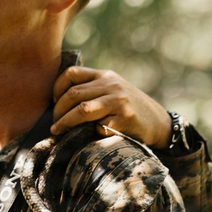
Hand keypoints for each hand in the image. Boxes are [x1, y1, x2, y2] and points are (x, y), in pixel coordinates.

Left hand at [51, 66, 170, 147]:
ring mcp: (119, 101)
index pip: (71, 73)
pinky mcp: (125, 119)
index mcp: (105, 76)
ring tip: (57, 131)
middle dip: (58, 111)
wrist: (159, 123)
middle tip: (54, 124)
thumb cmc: (128, 109)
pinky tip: (85, 138)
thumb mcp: (112, 90)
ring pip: (82, 109)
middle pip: (72, 94)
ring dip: (65, 122)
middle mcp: (112, 85)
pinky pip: (97, 127)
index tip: (53, 104)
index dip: (56, 88)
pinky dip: (87, 133)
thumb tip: (56, 101)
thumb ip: (91, 89)